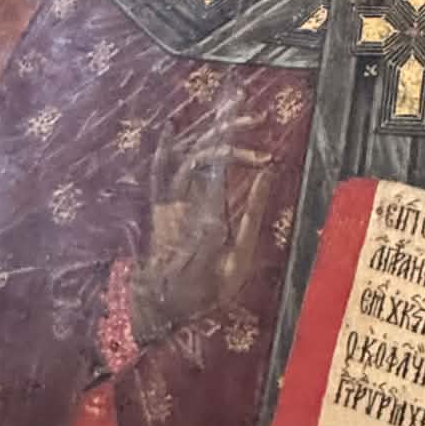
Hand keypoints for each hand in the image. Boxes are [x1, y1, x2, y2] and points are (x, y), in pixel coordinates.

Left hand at [129, 122, 272, 340]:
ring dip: (206, 132)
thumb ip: (253, 214)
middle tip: (255, 118)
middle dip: (228, 129)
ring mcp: (165, 203)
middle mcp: (182, 202)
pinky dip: (165, 147)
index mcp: (207, 214)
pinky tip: (172, 127)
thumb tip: (267, 174)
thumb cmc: (208, 291)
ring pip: (182, 154)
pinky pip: (159, 169)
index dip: (242, 147)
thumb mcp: (240, 259)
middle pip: (202, 151)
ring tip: (230, 115)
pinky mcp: (157, 207)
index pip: (222, 165)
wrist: (164, 309)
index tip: (261, 132)